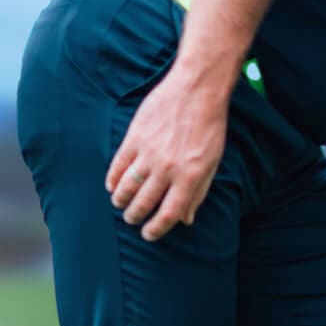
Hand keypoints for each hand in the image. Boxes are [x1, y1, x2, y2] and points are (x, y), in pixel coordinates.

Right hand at [106, 70, 228, 241]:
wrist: (197, 90)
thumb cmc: (209, 128)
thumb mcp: (212, 162)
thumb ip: (198, 191)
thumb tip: (186, 219)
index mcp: (191, 176)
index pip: (169, 213)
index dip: (157, 228)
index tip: (149, 234)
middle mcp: (168, 168)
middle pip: (144, 203)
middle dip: (135, 216)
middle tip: (132, 220)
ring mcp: (149, 153)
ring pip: (127, 186)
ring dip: (121, 200)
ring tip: (121, 204)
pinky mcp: (135, 138)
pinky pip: (118, 165)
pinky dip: (113, 179)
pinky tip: (112, 186)